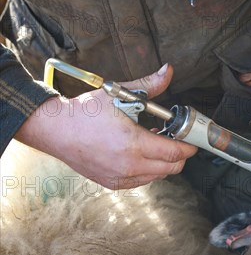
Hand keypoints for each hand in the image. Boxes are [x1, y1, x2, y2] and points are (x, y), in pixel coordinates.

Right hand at [15, 64, 196, 188]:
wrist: (56, 129)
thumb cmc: (86, 112)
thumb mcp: (120, 94)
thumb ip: (149, 85)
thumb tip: (167, 71)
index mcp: (133, 145)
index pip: (175, 152)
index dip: (188, 146)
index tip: (192, 139)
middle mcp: (129, 166)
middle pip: (171, 168)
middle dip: (180, 155)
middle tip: (176, 139)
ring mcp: (120, 177)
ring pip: (158, 176)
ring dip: (164, 162)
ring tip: (155, 143)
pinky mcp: (112, 183)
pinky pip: (142, 181)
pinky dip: (148, 170)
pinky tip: (141, 154)